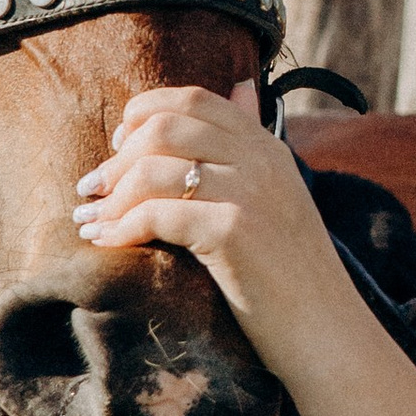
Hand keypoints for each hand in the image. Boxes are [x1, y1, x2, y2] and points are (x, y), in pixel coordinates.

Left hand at [74, 80, 353, 387]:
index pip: (193, 99)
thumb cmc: (292, 271)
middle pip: (164, 128)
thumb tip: (243, 86)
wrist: (325, 330)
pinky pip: (158, 214)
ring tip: (90, 219)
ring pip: (153, 169)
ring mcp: (249, 192)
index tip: (119, 145)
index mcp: (267, 147)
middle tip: (93, 188)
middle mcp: (260, 160)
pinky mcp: (234, 230)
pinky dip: (122, 227)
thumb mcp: (281, 191)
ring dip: (110, 197)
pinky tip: (108, 243)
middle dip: (116, 158)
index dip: (143, 112)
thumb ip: (253, 142)